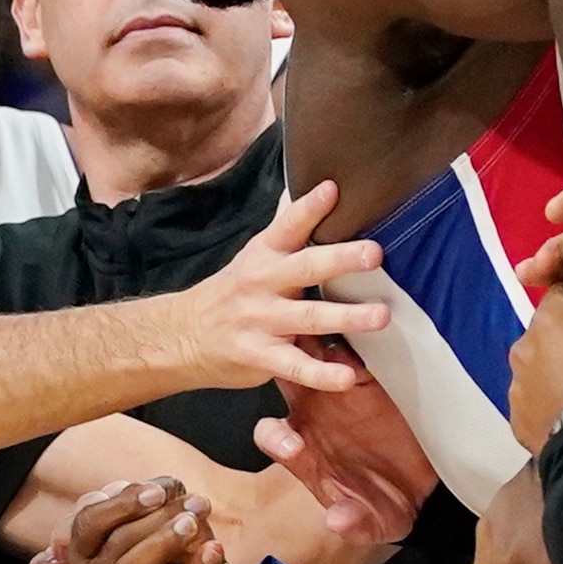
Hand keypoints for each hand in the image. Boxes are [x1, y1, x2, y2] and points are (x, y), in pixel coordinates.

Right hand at [44, 477, 276, 563]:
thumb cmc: (172, 550)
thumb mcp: (157, 517)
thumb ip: (151, 498)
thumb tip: (158, 489)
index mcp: (85, 554)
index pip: (87, 523)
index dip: (121, 503)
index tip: (158, 491)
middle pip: (115, 541)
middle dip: (155, 516)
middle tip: (193, 501)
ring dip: (163, 541)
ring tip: (193, 522)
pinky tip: (215, 548)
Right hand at [171, 184, 390, 395]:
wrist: (181, 336)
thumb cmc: (231, 293)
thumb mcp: (255, 254)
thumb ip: (289, 226)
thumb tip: (322, 185)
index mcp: (264, 255)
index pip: (288, 226)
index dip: (310, 207)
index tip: (334, 189)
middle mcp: (262, 283)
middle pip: (305, 268)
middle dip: (340, 259)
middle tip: (375, 254)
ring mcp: (260, 321)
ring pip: (307, 317)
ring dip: (345, 317)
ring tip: (381, 317)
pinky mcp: (260, 357)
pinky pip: (294, 366)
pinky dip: (321, 374)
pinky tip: (346, 378)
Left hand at [253, 347, 434, 548]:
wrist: (426, 490)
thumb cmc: (385, 507)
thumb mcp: (371, 523)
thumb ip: (353, 522)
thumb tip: (337, 522)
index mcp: (301, 451)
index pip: (271, 435)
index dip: (277, 439)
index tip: (295, 448)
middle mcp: (311, 416)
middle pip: (282, 383)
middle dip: (284, 371)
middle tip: (299, 371)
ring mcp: (337, 394)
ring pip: (314, 359)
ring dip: (318, 351)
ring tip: (332, 354)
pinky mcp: (369, 380)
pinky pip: (354, 355)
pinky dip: (357, 349)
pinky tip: (365, 348)